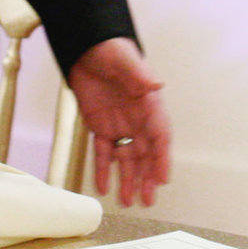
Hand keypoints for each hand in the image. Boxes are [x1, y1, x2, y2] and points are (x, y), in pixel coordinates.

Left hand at [68, 37, 170, 206]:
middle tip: (148, 199)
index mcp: (148, 103)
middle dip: (147, 177)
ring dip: (128, 179)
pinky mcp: (100, 127)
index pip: (160, 135)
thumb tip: (156, 84)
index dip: (162, 158)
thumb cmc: (110, 49)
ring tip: (128, 201)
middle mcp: (137, 118)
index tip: (162, 177)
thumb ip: (139, 74)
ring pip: (126, 158)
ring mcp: (119, 124)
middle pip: (145, 153)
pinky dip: (104, 170)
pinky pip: (104, 152)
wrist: (85, 47)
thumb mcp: (124, 60)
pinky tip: (104, 187)